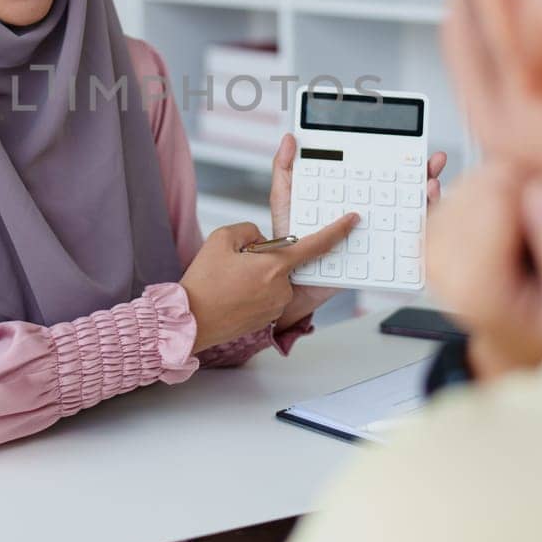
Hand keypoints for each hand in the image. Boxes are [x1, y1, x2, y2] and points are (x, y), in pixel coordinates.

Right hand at [180, 217, 357, 354]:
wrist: (189, 320)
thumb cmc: (203, 283)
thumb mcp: (222, 239)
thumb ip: (249, 231)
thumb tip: (261, 241)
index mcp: (274, 266)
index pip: (314, 244)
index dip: (337, 231)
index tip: (352, 220)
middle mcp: (281, 288)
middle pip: (281, 261)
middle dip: (263, 258)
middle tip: (233, 266)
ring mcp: (276, 306)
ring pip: (273, 279)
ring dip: (256, 276)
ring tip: (228, 283)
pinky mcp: (268, 318)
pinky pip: (266, 295)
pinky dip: (252, 292)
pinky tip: (232, 296)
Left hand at [270, 135, 447, 318]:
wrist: (292, 281)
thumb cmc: (290, 241)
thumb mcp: (285, 200)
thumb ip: (286, 169)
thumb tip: (290, 139)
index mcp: (350, 193)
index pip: (380, 171)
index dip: (400, 158)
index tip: (413, 147)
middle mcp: (369, 211)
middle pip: (404, 189)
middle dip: (424, 173)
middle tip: (432, 163)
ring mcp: (376, 233)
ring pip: (410, 214)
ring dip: (427, 200)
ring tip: (430, 186)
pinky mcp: (379, 256)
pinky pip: (406, 246)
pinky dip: (420, 233)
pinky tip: (422, 220)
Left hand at [426, 162, 541, 378]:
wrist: (522, 349)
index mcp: (475, 283)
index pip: (497, 196)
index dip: (535, 181)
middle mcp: (442, 265)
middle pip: (478, 185)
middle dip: (518, 184)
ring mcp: (432, 250)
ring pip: (467, 183)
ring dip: (503, 187)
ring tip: (534, 218)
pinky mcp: (433, 239)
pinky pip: (453, 191)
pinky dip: (482, 189)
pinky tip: (508, 205)